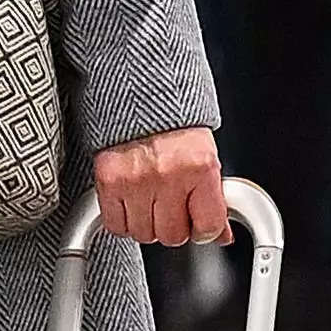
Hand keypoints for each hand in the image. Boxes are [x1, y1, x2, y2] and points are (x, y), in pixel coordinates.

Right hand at [95, 125, 230, 248]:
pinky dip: (124, 219)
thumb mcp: (207, 157)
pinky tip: (132, 201)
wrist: (142, 94)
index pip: (208, 226)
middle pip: (172, 236)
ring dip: (148, 223)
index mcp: (200, 167)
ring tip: (152, 197)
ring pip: (143, 234)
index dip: (205, 229)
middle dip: (175, 226)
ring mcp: (136, 181)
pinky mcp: (108, 182)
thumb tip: (222, 235)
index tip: (201, 223)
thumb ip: (214, 198)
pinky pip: (116, 225)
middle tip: (174, 205)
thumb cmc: (177, 124)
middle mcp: (168, 175)